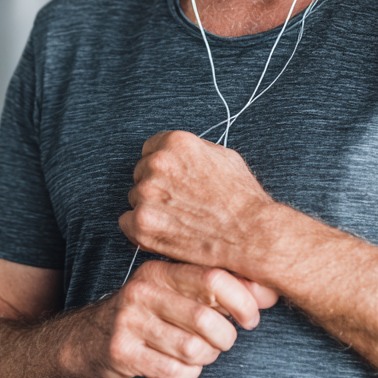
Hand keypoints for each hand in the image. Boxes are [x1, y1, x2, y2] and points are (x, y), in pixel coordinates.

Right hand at [82, 259, 276, 377]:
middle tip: (223, 340)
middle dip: (226, 337)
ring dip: (207, 358)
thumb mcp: (182, 291)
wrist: (92, 338)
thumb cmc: (153, 312)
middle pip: (207, 319)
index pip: (214, 278)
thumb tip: (272, 290)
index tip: (251, 317)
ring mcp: (130, 320)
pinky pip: (174, 371)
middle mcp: (144, 290)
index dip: (243, 301)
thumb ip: (224, 288)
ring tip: (199, 352)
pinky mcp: (121, 351)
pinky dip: (187, 374)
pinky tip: (179, 365)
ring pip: (193, 349)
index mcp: (163, 269)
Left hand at [119, 130, 276, 279]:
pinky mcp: (142, 223)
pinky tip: (166, 232)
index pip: (150, 149)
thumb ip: (194, 151)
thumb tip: (178, 154)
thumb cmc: (242, 198)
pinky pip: (127, 222)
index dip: (162, 167)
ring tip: (179, 219)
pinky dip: (142, 229)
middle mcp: (157, 164)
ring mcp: (147, 194)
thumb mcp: (223, 156)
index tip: (171, 180)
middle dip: (156, 188)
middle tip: (179, 203)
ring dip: (151, 208)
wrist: (250, 235)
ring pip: (135, 198)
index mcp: (176, 143)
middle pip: (141, 174)